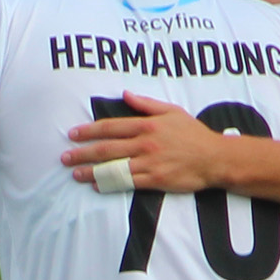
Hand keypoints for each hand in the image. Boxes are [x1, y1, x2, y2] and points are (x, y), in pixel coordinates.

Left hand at [60, 92, 229, 191]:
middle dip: (83, 153)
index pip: (111, 127)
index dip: (89, 131)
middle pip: (107, 148)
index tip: (72, 134)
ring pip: (114, 167)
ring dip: (91, 171)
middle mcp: (145, 143)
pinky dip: (110, 184)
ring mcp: (150, 163)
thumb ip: (146, 104)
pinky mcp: (156, 180)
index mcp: (147, 125)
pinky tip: (97, 186)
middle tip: (65, 157)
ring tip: (75, 174)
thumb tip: (125, 94)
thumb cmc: (193, 134)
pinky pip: (128, 183)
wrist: (214, 158)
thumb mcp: (171, 111)